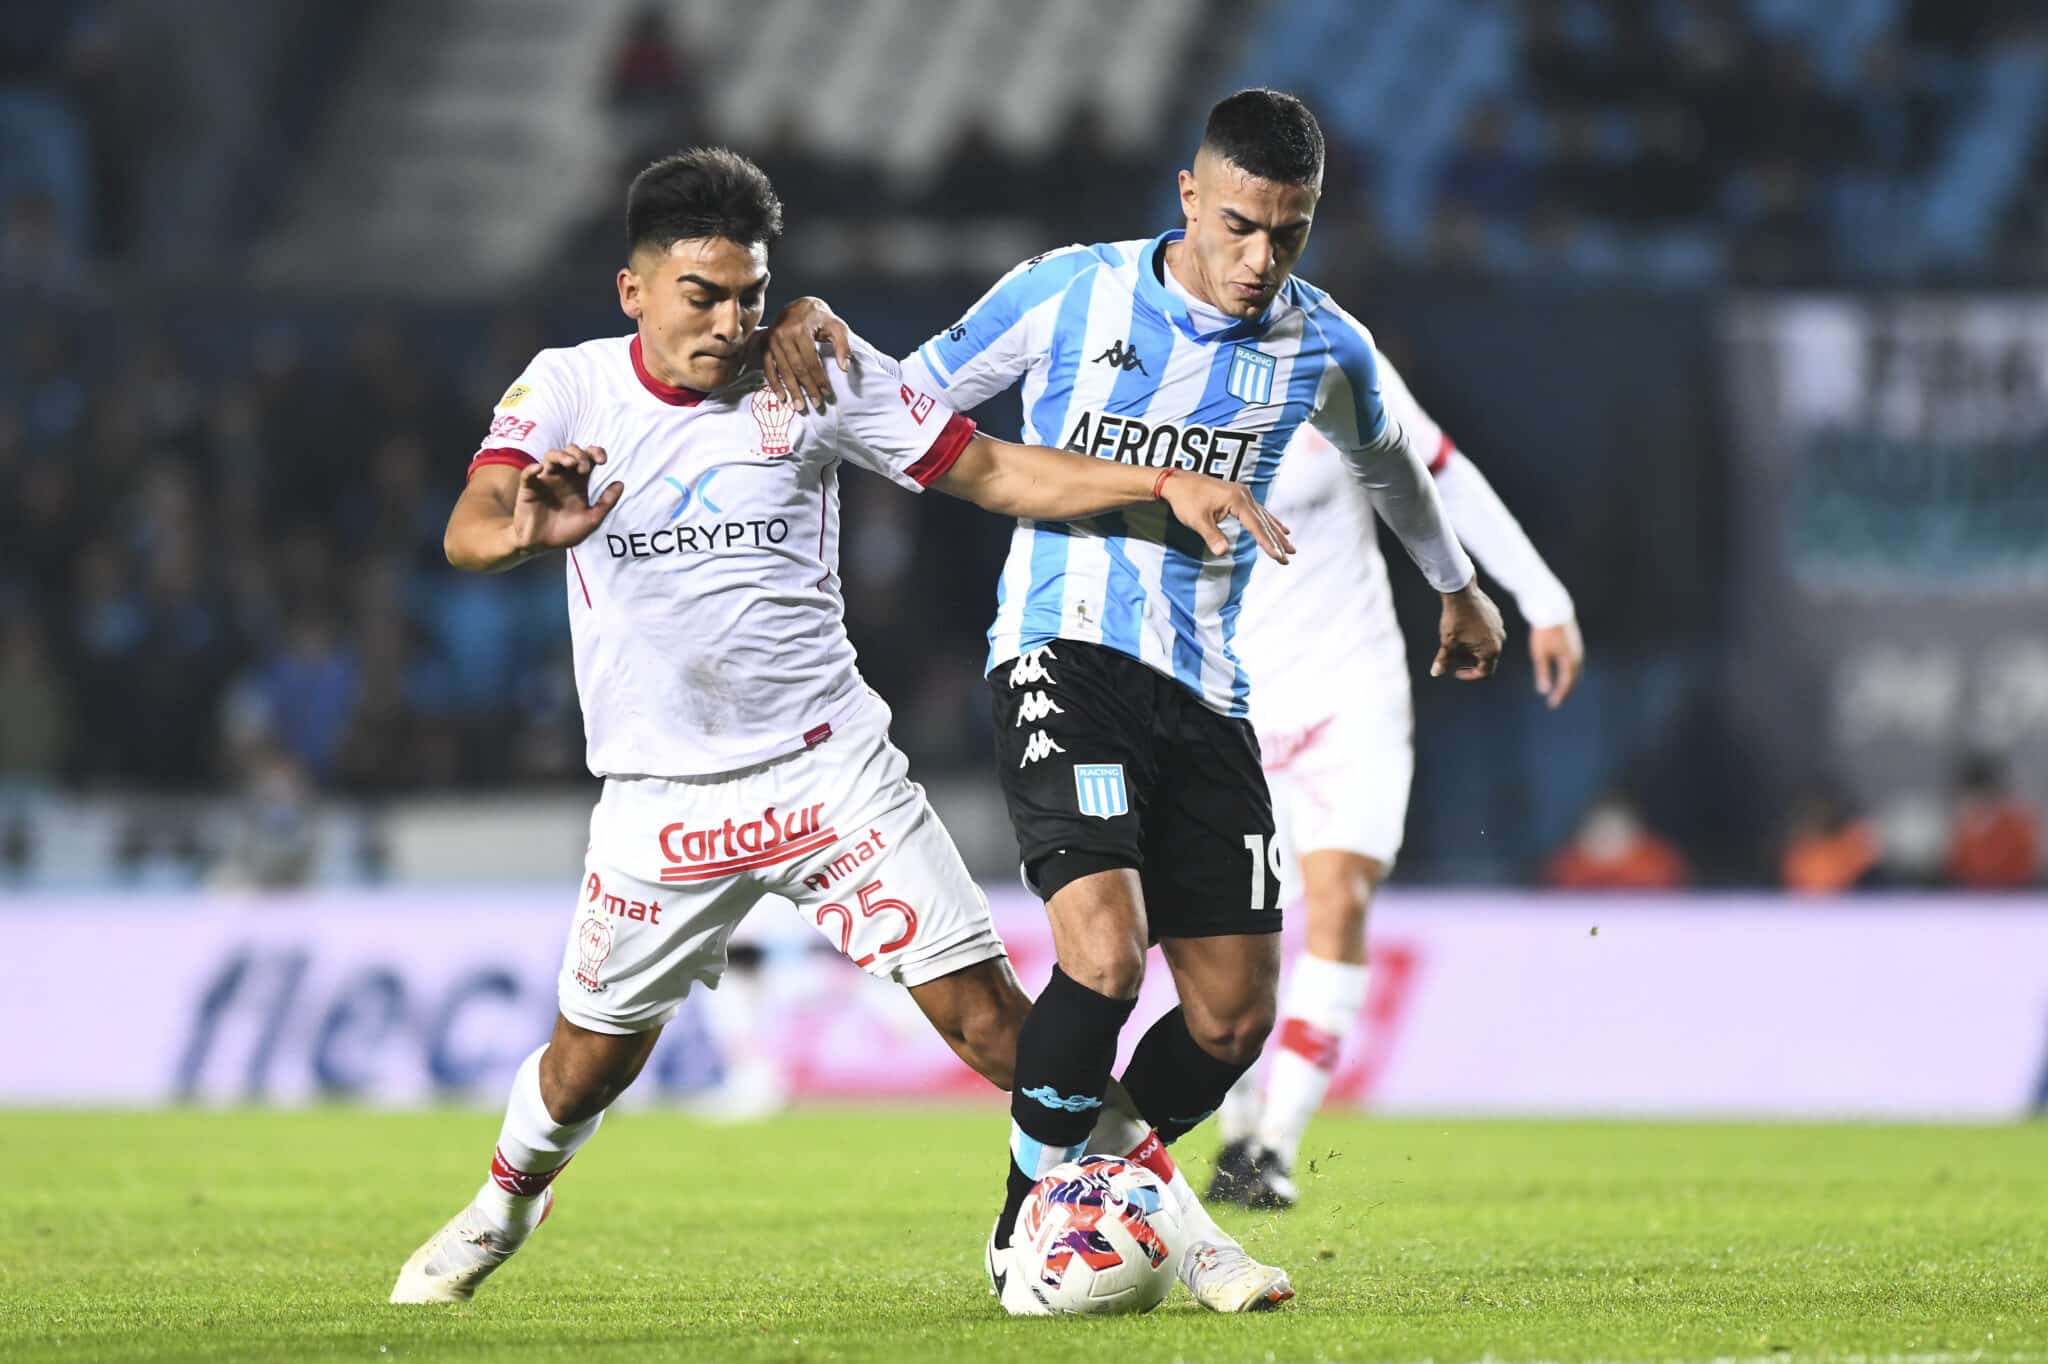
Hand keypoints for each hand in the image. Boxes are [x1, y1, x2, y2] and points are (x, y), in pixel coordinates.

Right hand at [510, 445, 622, 553]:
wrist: (541, 545)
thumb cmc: (565, 532)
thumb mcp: (591, 520)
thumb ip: (606, 503)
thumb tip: (620, 483)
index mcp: (578, 482)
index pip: (588, 458)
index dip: (596, 452)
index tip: (603, 461)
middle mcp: (562, 477)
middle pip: (571, 451)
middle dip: (580, 455)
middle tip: (584, 469)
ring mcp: (545, 480)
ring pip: (551, 456)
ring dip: (561, 455)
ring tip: (570, 464)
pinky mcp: (529, 488)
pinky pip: (528, 473)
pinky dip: (532, 468)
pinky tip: (540, 469)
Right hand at [759, 297, 850, 412]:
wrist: (799, 305)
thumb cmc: (821, 317)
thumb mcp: (837, 326)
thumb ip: (843, 346)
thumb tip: (844, 368)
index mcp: (800, 329)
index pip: (811, 361)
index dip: (819, 379)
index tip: (827, 394)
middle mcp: (783, 335)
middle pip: (797, 368)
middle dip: (807, 388)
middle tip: (816, 405)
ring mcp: (772, 340)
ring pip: (783, 370)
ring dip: (792, 390)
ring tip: (800, 406)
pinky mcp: (766, 344)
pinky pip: (768, 367)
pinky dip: (774, 383)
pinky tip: (782, 396)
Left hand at [1158, 471, 1294, 562]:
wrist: (1177, 482)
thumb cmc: (1186, 499)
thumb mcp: (1197, 520)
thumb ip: (1212, 536)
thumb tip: (1223, 552)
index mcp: (1236, 499)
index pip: (1256, 525)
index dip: (1267, 542)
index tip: (1278, 556)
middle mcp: (1243, 495)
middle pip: (1265, 521)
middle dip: (1277, 540)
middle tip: (1290, 556)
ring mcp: (1242, 494)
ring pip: (1264, 516)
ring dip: (1277, 532)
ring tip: (1290, 546)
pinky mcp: (1238, 496)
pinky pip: (1259, 511)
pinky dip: (1269, 521)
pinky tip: (1280, 528)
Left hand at [1431, 582, 1504, 680]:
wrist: (1462, 593)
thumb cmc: (1455, 620)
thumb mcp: (1448, 643)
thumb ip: (1444, 660)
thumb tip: (1435, 673)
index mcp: (1491, 650)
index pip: (1483, 672)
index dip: (1468, 675)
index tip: (1455, 670)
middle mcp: (1500, 640)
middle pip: (1485, 659)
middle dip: (1468, 659)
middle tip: (1453, 653)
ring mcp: (1500, 627)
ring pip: (1487, 644)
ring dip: (1473, 647)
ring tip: (1457, 639)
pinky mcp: (1497, 616)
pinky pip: (1488, 631)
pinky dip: (1477, 634)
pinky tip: (1463, 626)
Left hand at [1529, 619, 1583, 708]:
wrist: (1553, 609)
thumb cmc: (1544, 632)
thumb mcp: (1540, 654)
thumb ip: (1543, 673)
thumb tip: (1543, 691)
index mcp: (1570, 661)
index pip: (1566, 684)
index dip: (1559, 695)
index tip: (1552, 705)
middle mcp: (1578, 656)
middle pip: (1573, 679)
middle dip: (1565, 690)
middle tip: (1556, 700)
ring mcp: (1578, 648)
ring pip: (1576, 670)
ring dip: (1569, 681)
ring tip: (1560, 689)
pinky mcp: (1576, 642)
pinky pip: (1575, 661)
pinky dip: (1570, 671)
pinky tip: (1563, 671)